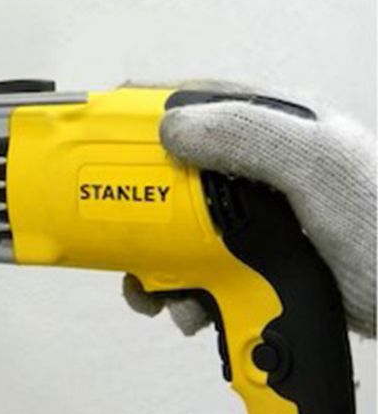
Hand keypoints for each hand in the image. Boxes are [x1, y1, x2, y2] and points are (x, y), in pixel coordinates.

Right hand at [123, 90, 375, 337]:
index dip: (134, 116)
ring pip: (172, 231)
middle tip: (116, 237)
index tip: (91, 137)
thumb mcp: (323, 166)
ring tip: (158, 293)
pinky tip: (190, 310)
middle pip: (166, 175)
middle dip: (134, 210)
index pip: (188, 103)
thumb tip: (172, 127)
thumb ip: (251, 136)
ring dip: (152, 264)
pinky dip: (178, 294)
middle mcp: (251, 169)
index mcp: (270, 126)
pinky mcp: (246, 262)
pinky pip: (191, 272)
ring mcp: (248, 220)